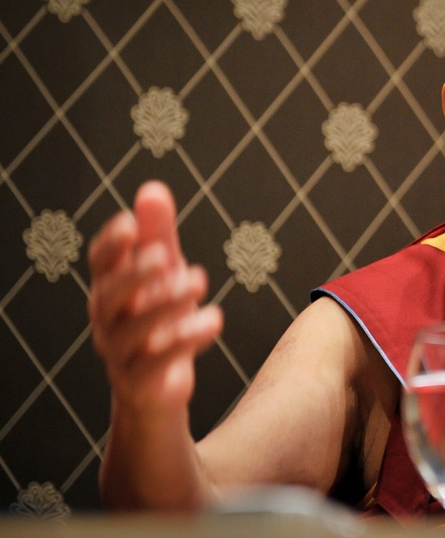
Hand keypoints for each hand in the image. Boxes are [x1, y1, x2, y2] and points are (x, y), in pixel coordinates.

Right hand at [88, 181, 222, 412]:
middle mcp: (109, 319)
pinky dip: (183, 341)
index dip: (111, 243)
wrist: (157, 389)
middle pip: (108, 295)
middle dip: (133, 275)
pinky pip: (154, 364)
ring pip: (132, 331)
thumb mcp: (163, 274)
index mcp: (111, 288)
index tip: (132, 224)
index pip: (100, 262)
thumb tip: (152, 189)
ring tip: (198, 282)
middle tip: (162, 257)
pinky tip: (212, 319)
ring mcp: (121, 353)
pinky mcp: (141, 383)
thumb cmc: (158, 319)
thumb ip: (158, 234)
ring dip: (166, 304)